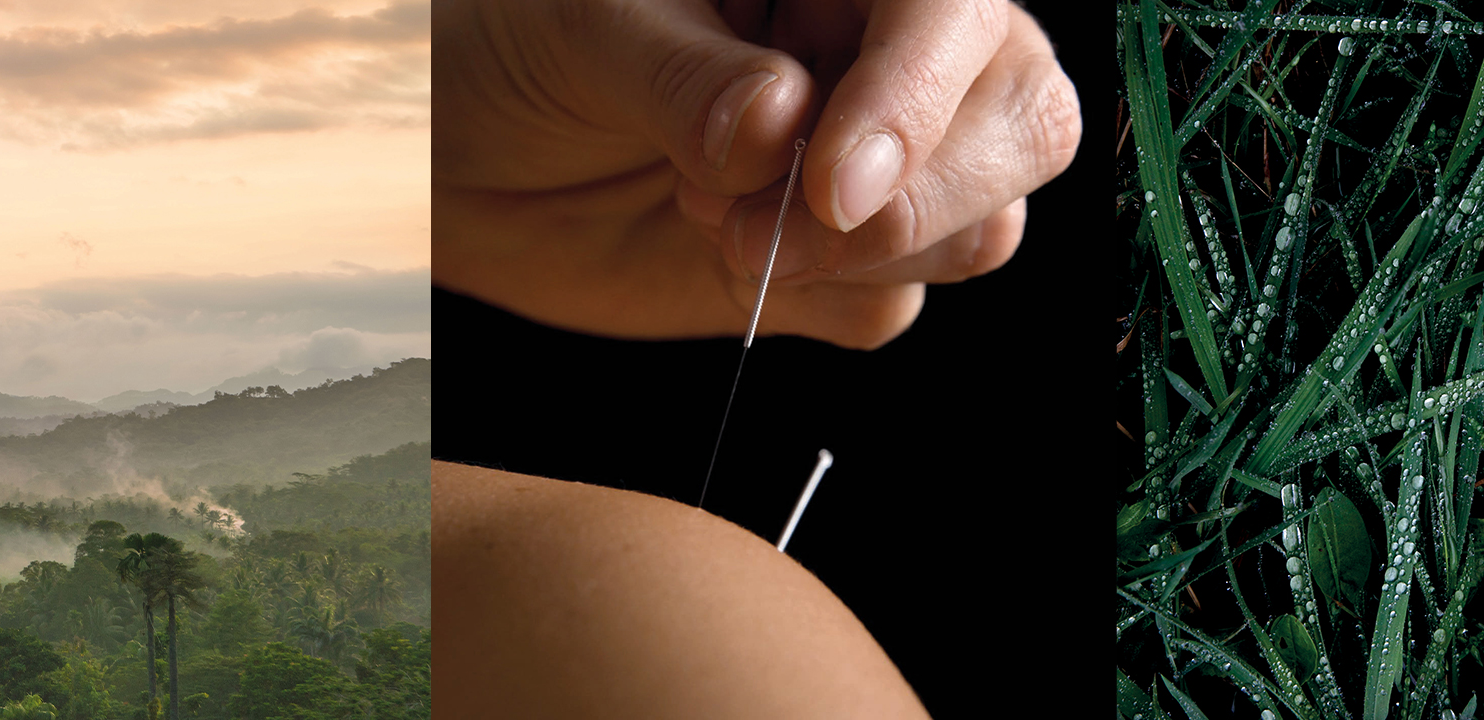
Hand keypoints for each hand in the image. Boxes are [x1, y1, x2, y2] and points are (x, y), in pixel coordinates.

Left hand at [437, 0, 1078, 348]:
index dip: (918, 95)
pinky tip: (723, 257)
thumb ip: (681, 75)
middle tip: (788, 222)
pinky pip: (896, 306)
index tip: (833, 182)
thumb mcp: (579, 31)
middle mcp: (881, 58)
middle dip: (922, 194)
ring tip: (716, 223)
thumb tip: (780, 122)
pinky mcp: (841, 266)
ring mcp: (874, 166)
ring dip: (864, 257)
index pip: (953, 12)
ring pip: (983, 225)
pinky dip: (821, 304)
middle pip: (1023, 121)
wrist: (459, 165)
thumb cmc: (513, 50)